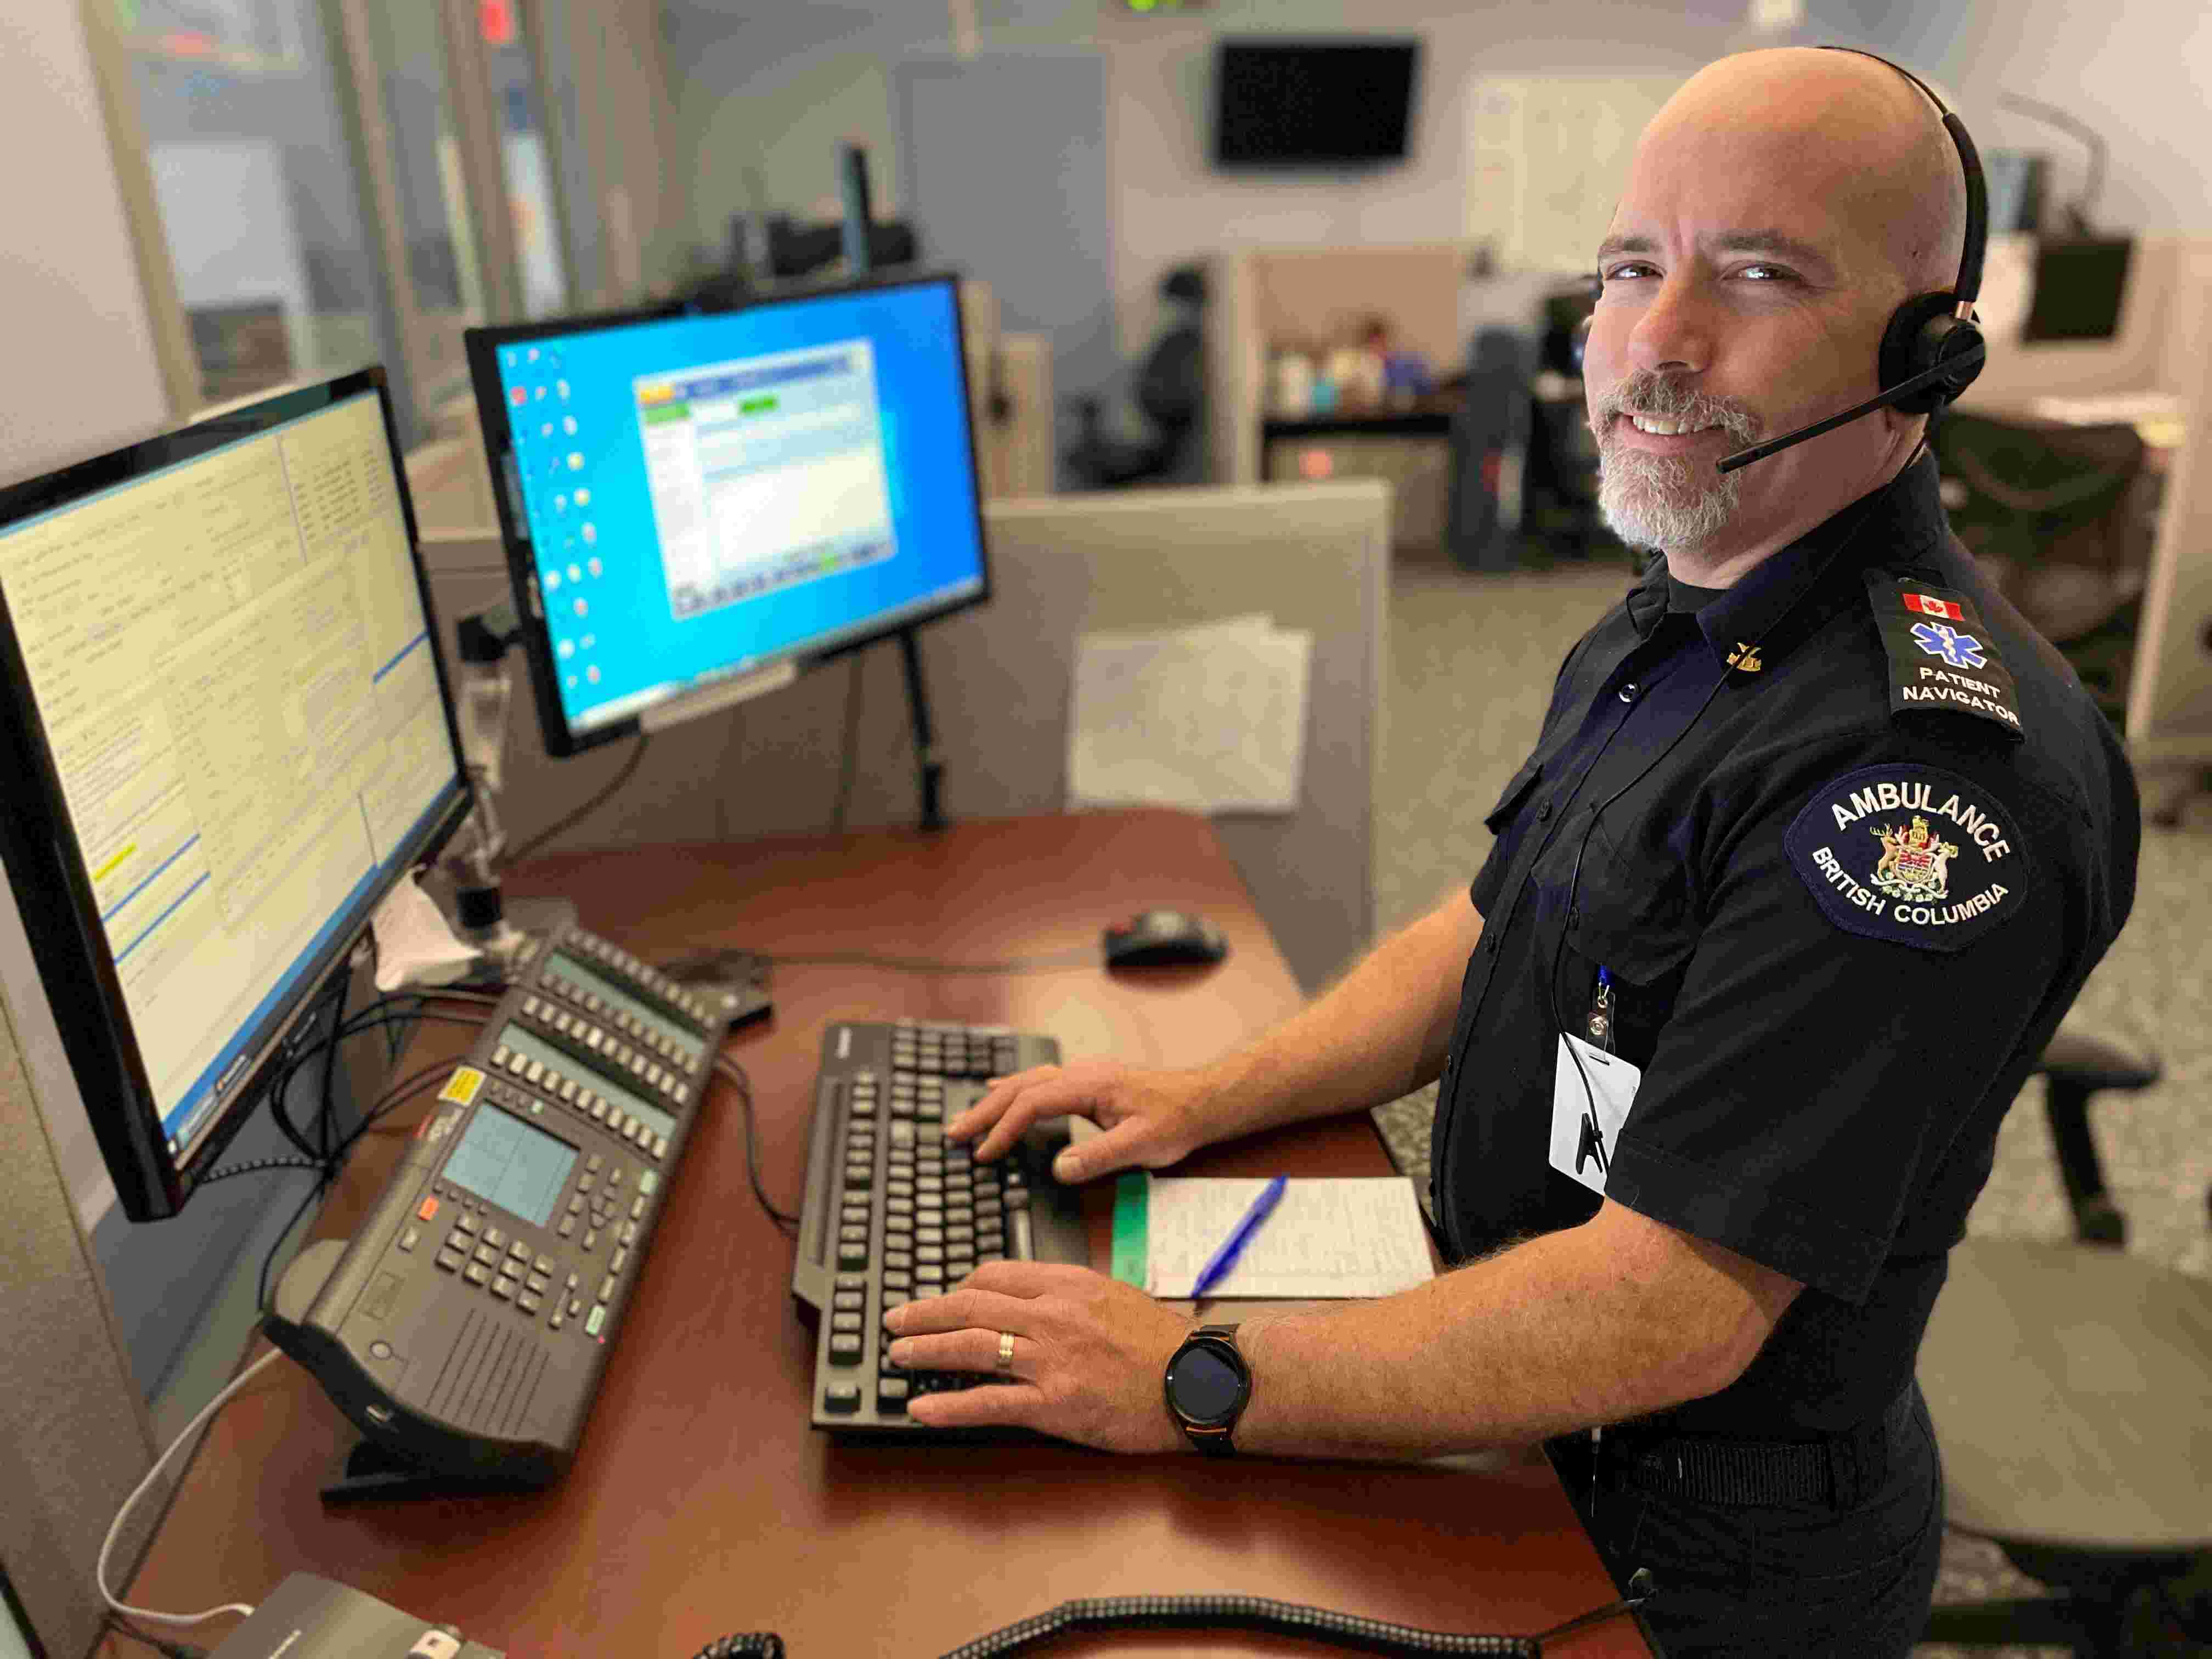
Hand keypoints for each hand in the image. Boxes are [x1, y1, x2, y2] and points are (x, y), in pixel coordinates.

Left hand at [883, 1261, 1195, 1451]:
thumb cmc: (1161, 1342)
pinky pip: (990, 1403)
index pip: (994, 1275)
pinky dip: (950, 1406)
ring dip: (926, 1351)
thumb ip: (1067, 1294)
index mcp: (1066, 1283)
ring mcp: (1052, 1359)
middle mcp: (1053, 1315)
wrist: (1198, 1379)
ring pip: (972, 1347)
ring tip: (898, 1356)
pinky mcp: (1055, 1403)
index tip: (942, 1298)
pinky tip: (922, 1409)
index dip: (958, 1287)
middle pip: (971, 1306)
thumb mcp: (1112, 1295)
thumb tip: (1028, 1298)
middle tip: (894, 1321)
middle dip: (925, 1313)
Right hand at [947, 1058, 1204, 1182]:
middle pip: (1021, 1087)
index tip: (985, 1154)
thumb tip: (1060, 1168)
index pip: (1033, 1104)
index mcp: (1089, 1085)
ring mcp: (1083, 1075)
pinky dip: (1013, 1089)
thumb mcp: (1142, 1144)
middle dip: (984, 1111)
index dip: (1005, 1129)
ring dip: (994, 1100)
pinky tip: (998, 1091)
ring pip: (1026, 1081)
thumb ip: (1100, 1156)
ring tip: (965, 1119)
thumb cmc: (1176, 1120)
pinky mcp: (1087, 1083)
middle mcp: (1081, 1074)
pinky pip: (1039, 1081)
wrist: (1202, 1100)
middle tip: (953, 1134)